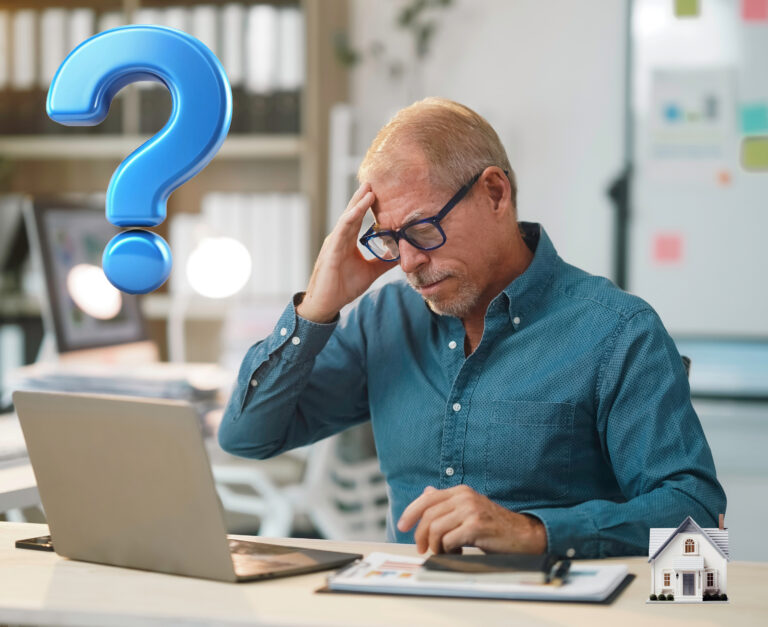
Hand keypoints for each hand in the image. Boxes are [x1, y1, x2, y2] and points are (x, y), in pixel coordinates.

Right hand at [297, 183, 392, 322]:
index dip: (366, 204)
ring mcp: (334, 242)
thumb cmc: (343, 287)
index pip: (358, 218)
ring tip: (369, 189)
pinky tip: (359, 208)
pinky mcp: (331, 250)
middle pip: (352, 212)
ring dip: (358, 202)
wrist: (326, 304)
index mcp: (347, 241)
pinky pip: (342, 230)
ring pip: (347, 217)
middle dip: (362, 196)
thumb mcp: (370, 272)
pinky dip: (350, 217)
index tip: (379, 190)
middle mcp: (339, 238)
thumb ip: (384, 262)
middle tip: (374, 179)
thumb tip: (403, 255)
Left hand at [397, 485, 547, 554]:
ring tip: (444, 552)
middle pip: (428, 515)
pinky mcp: (476, 526)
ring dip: (435, 546)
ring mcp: (470, 510)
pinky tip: (457, 553)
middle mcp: (464, 497)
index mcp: (460, 491)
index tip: (402, 526)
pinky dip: (447, 551)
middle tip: (423, 549)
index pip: (426, 498)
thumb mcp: (469, 509)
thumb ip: (448, 502)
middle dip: (421, 535)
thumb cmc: (495, 526)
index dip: (410, 512)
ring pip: (435, 529)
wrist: (524, 535)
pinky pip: (448, 540)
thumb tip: (426, 492)